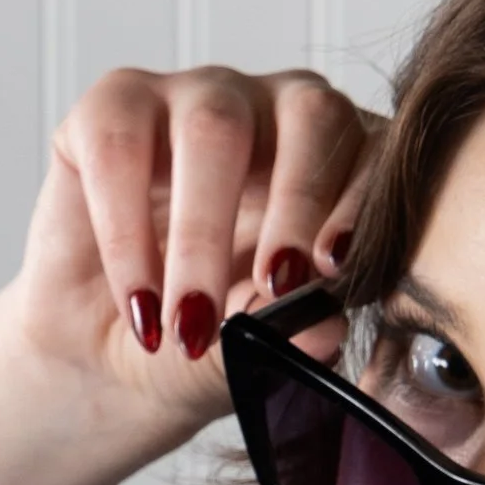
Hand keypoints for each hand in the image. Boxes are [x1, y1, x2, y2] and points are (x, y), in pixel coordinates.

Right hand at [0, 65, 378, 484]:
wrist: (104, 380)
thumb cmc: (203, 363)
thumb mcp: (259, 362)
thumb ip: (298, 335)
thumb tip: (332, 320)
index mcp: (348, 173)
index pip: (380, 149)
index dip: (367, 201)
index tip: (343, 276)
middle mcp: (283, 121)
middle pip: (306, 109)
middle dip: (289, 210)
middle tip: (268, 299)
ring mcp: (198, 104)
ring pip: (213, 113)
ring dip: (196, 226)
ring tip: (179, 321)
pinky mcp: (113, 113)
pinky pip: (122, 126)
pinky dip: (126, 218)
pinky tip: (129, 295)